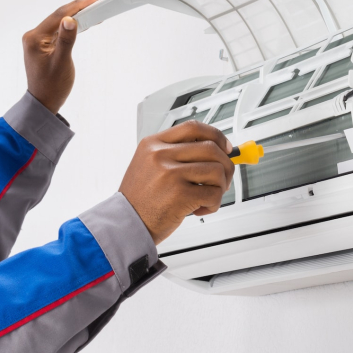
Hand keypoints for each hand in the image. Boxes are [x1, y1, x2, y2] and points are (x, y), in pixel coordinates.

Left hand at [22, 0, 107, 113]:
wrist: (44, 103)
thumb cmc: (51, 87)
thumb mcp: (61, 63)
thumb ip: (66, 40)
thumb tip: (70, 19)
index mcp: (35, 38)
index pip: (59, 15)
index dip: (78, 5)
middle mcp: (34, 36)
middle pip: (60, 14)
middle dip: (81, 5)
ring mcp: (39, 40)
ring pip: (61, 20)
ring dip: (79, 13)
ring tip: (96, 4)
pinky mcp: (45, 44)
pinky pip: (61, 29)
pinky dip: (74, 24)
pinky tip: (85, 19)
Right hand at [118, 121, 234, 244]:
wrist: (127, 224)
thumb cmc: (140, 199)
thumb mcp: (149, 165)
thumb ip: (176, 154)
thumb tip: (215, 150)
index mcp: (153, 144)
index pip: (193, 128)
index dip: (216, 135)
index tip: (225, 148)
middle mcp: (160, 155)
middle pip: (211, 148)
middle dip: (226, 165)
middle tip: (223, 180)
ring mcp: (170, 174)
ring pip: (217, 170)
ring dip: (220, 187)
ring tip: (207, 197)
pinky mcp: (179, 194)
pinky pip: (214, 193)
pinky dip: (214, 204)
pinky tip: (200, 208)